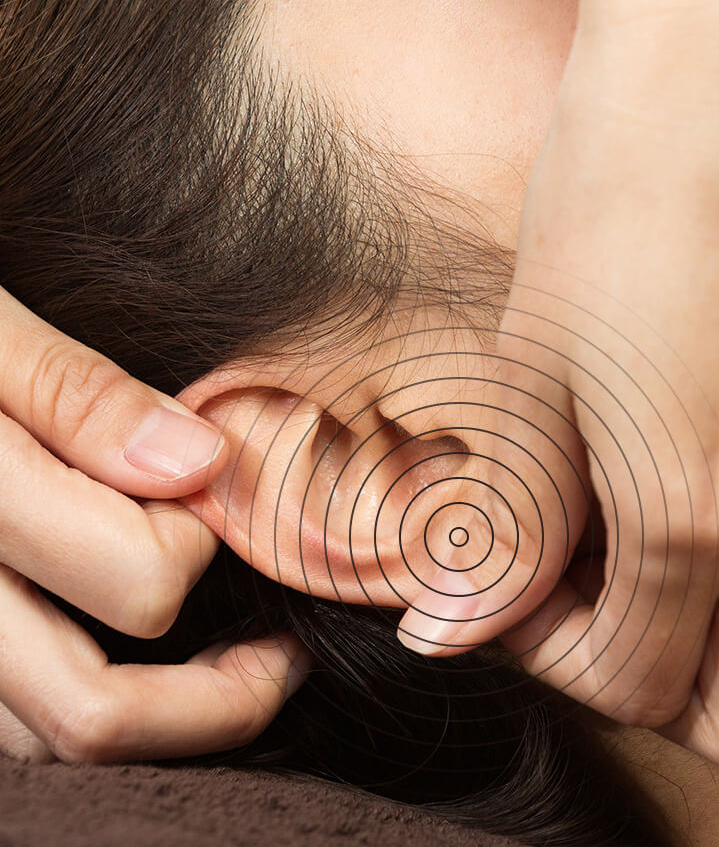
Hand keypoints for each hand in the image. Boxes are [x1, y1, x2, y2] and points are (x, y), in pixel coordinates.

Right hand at [0, 287, 308, 763]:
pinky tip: (124, 649)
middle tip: (279, 653)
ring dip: (156, 716)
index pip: (142, 579)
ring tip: (225, 660)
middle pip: (92, 714)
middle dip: (217, 695)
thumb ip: (81, 395)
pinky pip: (10, 720)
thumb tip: (198, 464)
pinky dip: (86, 702)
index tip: (221, 492)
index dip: (206, 539)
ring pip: (45, 737)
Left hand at [396, 0, 718, 775]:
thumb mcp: (534, 358)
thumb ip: (508, 518)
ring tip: (705, 562)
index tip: (524, 580)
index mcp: (692, 514)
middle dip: (669, 684)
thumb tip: (448, 632)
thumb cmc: (617, 185)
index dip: (557, 651)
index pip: (632, 682)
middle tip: (607, 590)